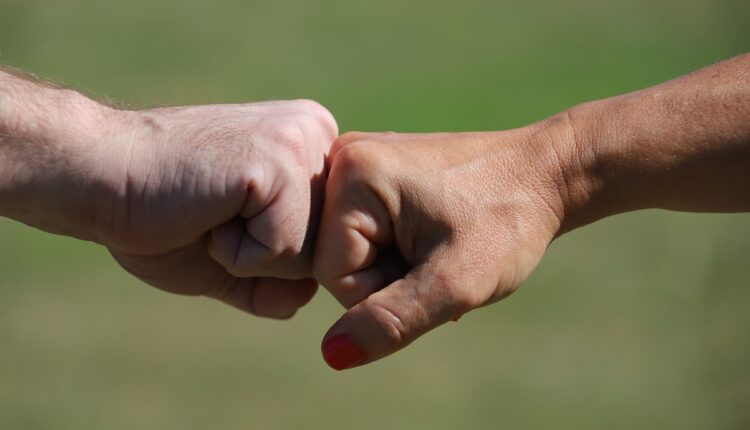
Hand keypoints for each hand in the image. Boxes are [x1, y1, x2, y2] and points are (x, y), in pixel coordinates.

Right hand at [97, 100, 337, 317]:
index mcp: (314, 145)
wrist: (99, 176)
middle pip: (328, 249)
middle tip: (216, 214)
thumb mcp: (233, 258)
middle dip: (266, 256)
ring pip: (312, 256)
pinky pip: (284, 251)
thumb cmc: (161, 216)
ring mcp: (302, 142)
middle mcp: (319, 134)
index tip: (227, 215)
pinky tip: (208, 212)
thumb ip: (279, 283)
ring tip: (213, 212)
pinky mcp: (279, 161)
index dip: (274, 253)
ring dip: (251, 257)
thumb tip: (309, 299)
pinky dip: (237, 255)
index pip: (331, 238)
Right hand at [313, 122, 576, 368]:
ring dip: (392, 266)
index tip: (434, 264)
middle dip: (387, 278)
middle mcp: (343, 157)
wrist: (544, 176)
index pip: (332, 274)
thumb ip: (392, 319)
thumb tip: (332, 354)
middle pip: (333, 261)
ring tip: (438, 246)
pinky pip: (361, 234)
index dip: (383, 292)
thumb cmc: (507, 222)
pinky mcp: (371, 173)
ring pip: (348, 253)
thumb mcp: (456, 281)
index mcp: (353, 173)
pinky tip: (428, 237)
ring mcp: (356, 162)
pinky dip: (394, 249)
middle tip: (439, 255)